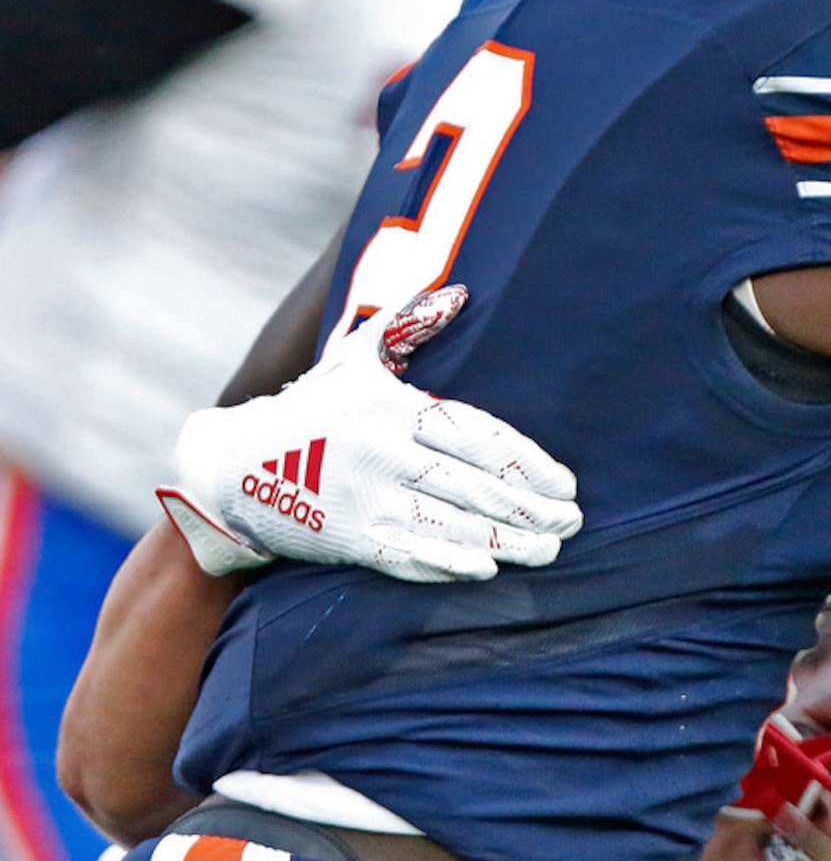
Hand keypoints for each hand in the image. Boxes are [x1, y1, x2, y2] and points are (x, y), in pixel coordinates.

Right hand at [157, 286, 582, 579]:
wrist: (229, 468)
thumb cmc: (307, 412)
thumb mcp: (353, 361)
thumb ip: (407, 325)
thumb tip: (457, 292)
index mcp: (393, 409)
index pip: (476, 436)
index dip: (525, 462)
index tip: (565, 482)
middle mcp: (384, 453)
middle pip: (472, 484)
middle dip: (529, 506)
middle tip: (572, 521)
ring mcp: (366, 498)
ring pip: (449, 522)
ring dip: (505, 539)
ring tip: (548, 548)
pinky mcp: (348, 537)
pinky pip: (407, 553)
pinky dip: (446, 562)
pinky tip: (485, 568)